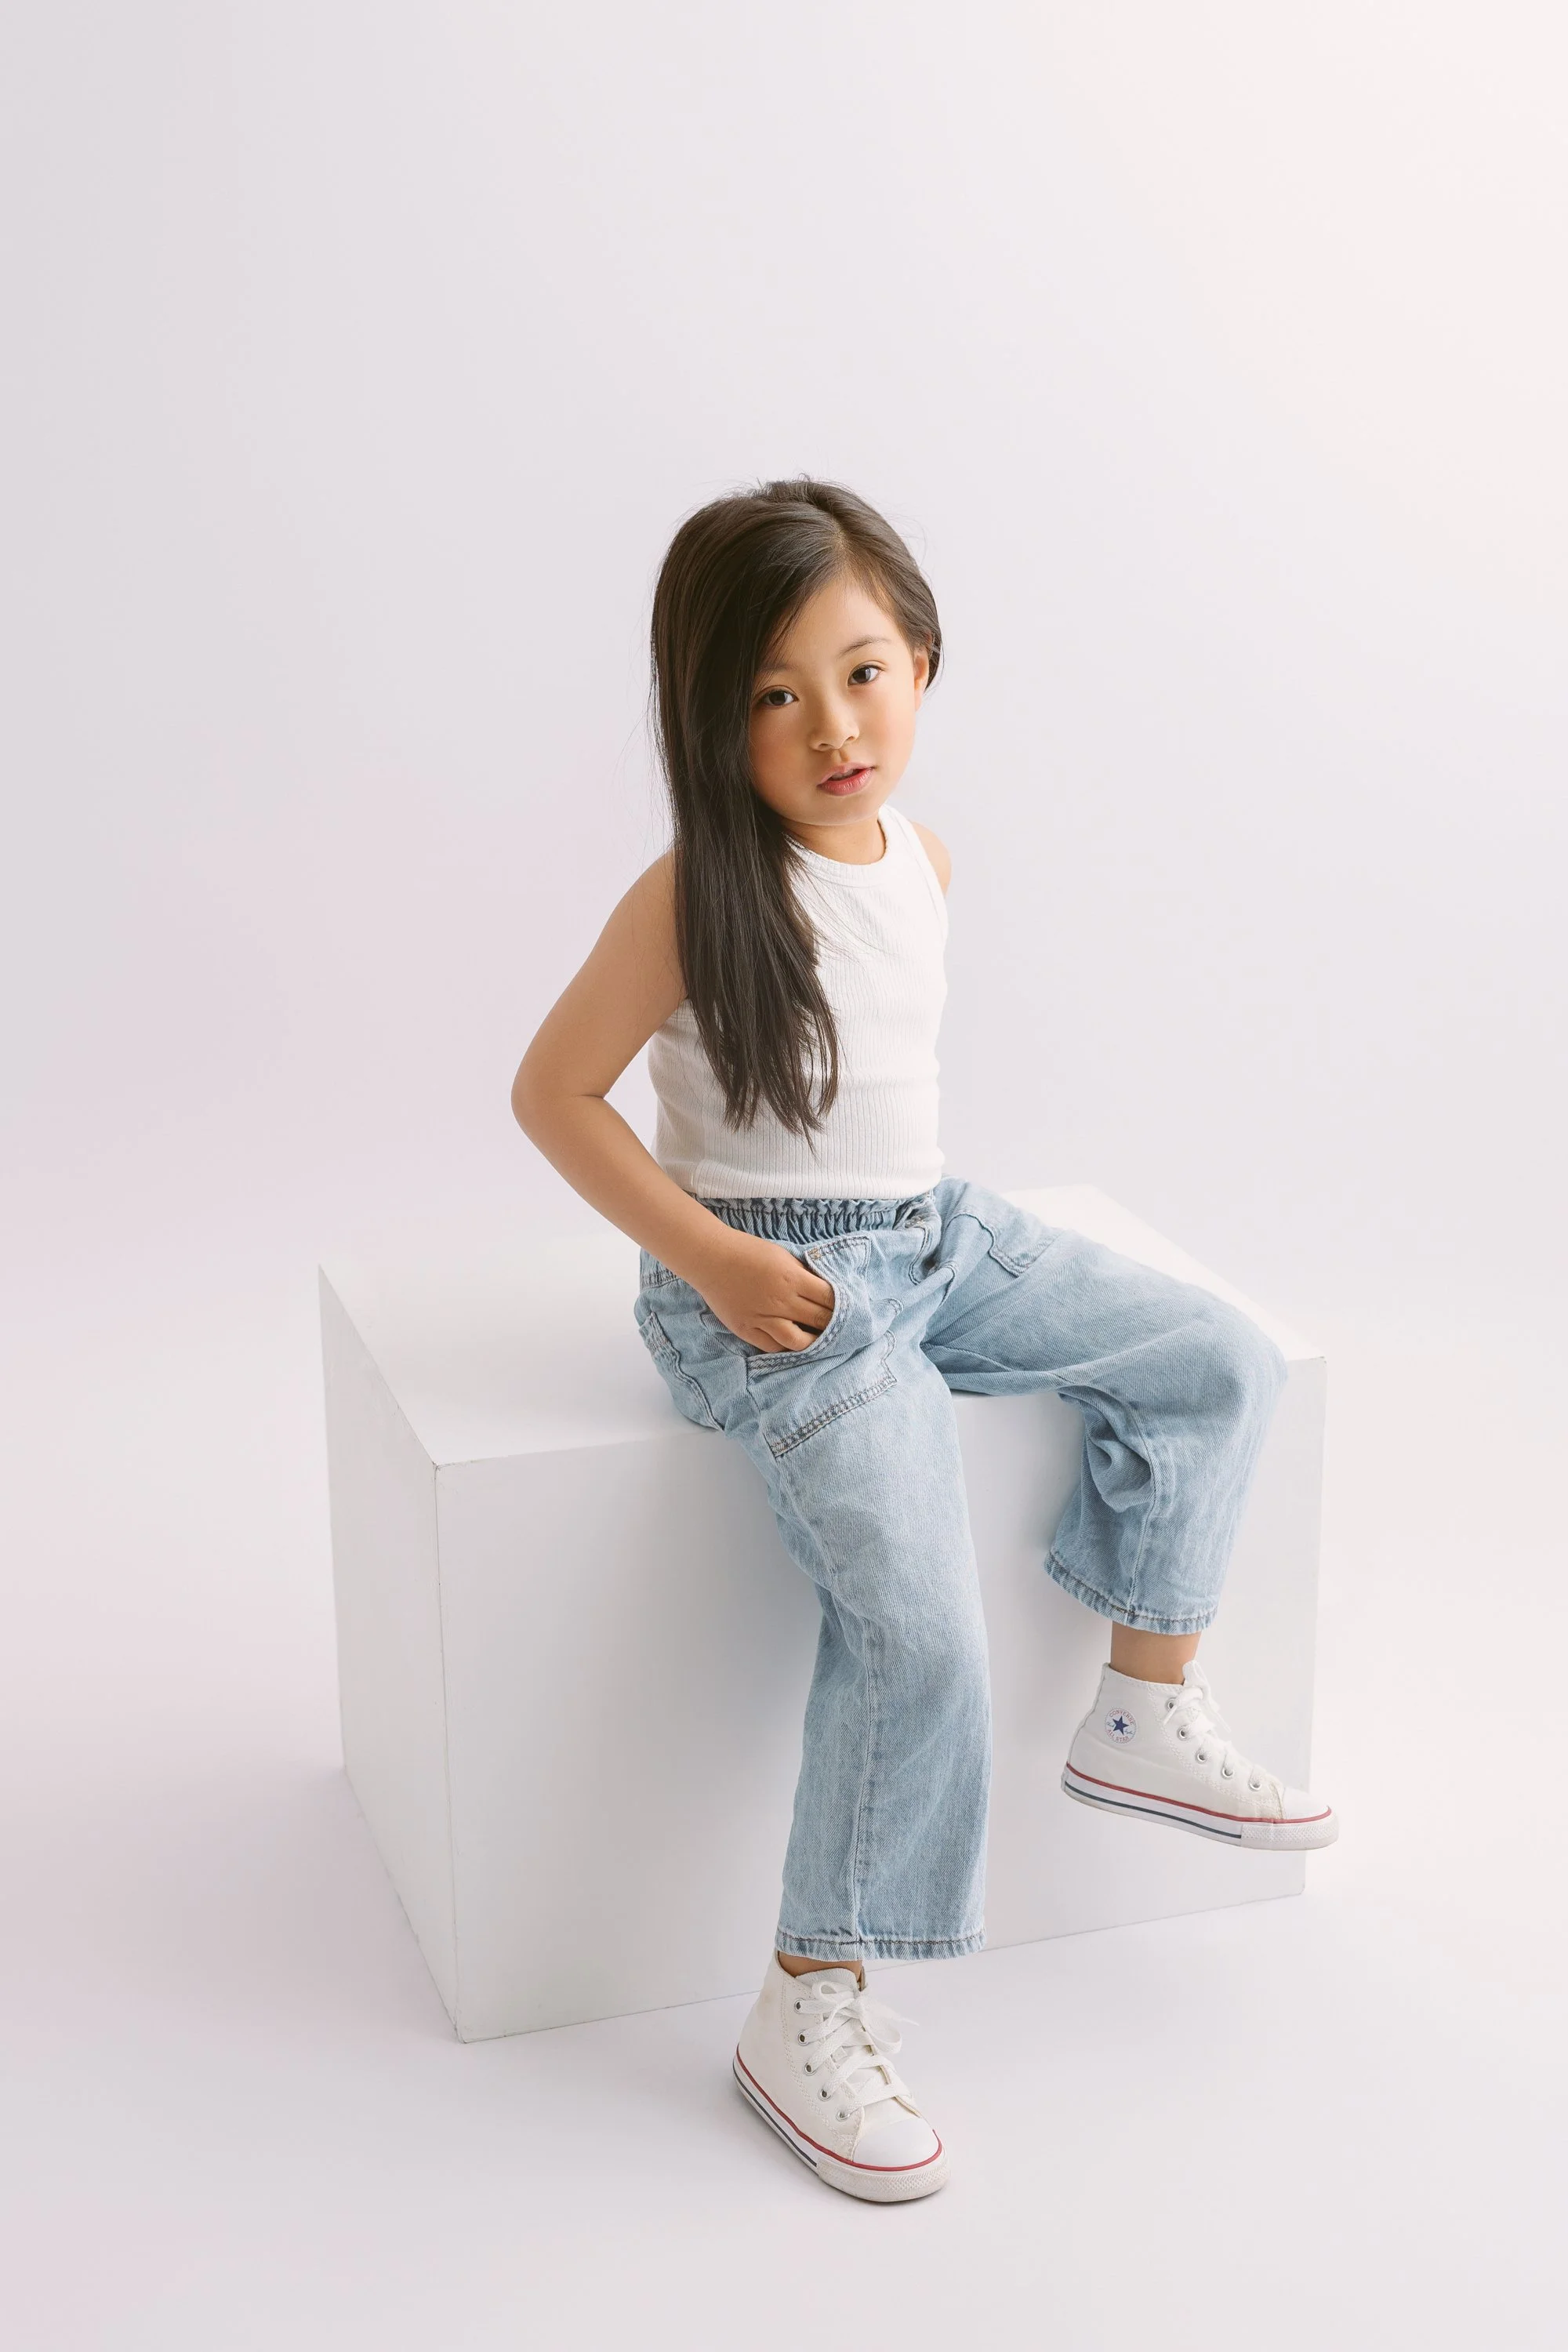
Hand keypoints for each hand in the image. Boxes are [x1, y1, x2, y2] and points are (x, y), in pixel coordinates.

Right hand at [691, 1230, 835, 1352]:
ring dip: (814, 1342)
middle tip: (842, 1327)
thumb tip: (824, 1290)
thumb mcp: (783, 1255)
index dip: (843, 1305)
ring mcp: (763, 1318)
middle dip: (834, 1324)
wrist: (710, 1258)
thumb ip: (803, 1274)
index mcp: (793, 1278)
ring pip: (799, 1341)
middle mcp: (781, 1301)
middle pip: (819, 1320)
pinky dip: (785, 1345)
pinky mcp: (747, 1329)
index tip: (849, 1308)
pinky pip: (773, 1346)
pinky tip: (792, 1341)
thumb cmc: (748, 1251)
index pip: (830, 1298)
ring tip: (819, 1339)